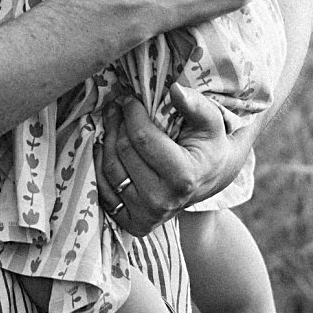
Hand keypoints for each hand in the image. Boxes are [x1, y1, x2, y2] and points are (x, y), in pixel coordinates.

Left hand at [95, 82, 251, 236]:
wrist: (210, 180)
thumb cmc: (210, 147)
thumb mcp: (212, 123)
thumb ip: (195, 105)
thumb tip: (174, 88)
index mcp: (183, 178)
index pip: (142, 138)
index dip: (131, 112)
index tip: (130, 99)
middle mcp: (162, 202)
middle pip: (122, 152)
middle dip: (117, 123)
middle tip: (118, 107)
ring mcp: (146, 216)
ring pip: (109, 169)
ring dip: (106, 141)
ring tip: (113, 123)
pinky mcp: (133, 223)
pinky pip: (103, 190)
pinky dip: (101, 166)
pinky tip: (109, 148)